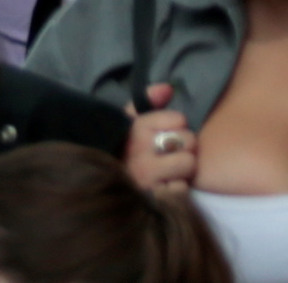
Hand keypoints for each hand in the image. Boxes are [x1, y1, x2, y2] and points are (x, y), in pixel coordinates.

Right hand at [125, 84, 198, 201]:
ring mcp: (147, 177)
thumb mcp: (126, 120)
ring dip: (184, 169)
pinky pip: (182, 189)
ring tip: (172, 170)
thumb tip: (169, 88)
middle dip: (185, 146)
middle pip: (188, 140)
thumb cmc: (121, 147)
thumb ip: (147, 100)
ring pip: (188, 164)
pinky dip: (177, 189)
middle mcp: (141, 152)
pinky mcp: (153, 199)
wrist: (99, 183)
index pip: (178, 119)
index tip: (168, 131)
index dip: (177, 124)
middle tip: (174, 152)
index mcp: (135, 129)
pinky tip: (166, 186)